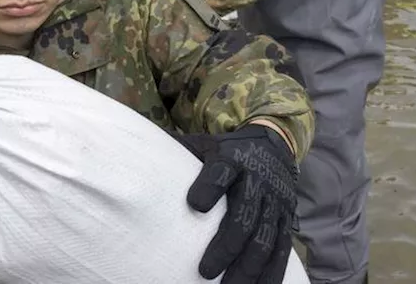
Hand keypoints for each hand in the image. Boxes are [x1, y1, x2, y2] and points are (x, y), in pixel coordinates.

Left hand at [174, 125, 298, 282]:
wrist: (274, 145)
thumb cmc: (227, 152)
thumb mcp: (204, 144)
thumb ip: (176, 151)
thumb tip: (128, 150)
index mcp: (233, 160)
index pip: (222, 172)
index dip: (210, 187)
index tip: (194, 204)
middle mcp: (258, 181)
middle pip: (244, 215)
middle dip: (226, 246)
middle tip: (204, 271)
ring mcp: (275, 202)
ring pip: (266, 238)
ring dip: (248, 268)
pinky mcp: (286, 219)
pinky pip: (283, 250)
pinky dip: (272, 273)